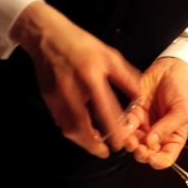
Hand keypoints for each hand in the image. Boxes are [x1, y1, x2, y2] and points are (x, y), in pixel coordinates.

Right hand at [11, 0, 141, 156]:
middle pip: (81, 126)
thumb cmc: (82, 44)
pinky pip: (60, 121)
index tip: (120, 143)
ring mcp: (57, 95)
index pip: (104, 109)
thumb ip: (127, 78)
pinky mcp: (48, 98)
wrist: (48, 36)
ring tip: (95, 146)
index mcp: (91, 76)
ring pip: (69, 127)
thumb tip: (140, 98)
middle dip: (93, 144)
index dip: (112, 129)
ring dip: (82, 141)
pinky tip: (81, 134)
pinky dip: (71, 131)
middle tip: (104, 152)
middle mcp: (72, 88)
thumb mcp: (110, 56)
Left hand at [127, 57, 187, 168]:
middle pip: (148, 153)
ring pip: (134, 143)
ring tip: (130, 140)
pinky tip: (125, 127)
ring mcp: (145, 126)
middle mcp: (158, 135)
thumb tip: (152, 142)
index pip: (166, 158)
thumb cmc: (181, 91)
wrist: (169, 70)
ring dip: (130, 144)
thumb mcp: (182, 111)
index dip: (158, 162)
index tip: (151, 158)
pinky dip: (123, 129)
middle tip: (139, 149)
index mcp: (174, 138)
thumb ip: (168, 127)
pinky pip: (126, 126)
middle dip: (142, 154)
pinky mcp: (133, 115)